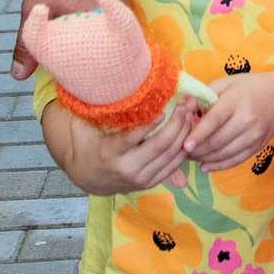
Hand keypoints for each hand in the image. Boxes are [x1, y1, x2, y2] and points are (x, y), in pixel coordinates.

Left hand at [11, 0, 110, 79]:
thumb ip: (28, 44)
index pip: (97, 61)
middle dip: (88, 56)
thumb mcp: (35, 8)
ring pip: (107, 29)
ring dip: (92, 36)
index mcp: (102, 25)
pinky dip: (97, 21)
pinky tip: (82, 18)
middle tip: (71, 62)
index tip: (71, 76)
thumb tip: (18, 75)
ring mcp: (120, 0)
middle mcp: (118, 14)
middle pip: (104, 47)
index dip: (82, 70)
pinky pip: (110, 15)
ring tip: (75, 42)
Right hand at [53, 99, 199, 194]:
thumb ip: (94, 114)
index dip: (148, 126)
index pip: (131, 140)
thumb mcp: (84, 130)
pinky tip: (187, 133)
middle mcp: (127, 168)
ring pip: (170, 156)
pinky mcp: (149, 183)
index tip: (162, 112)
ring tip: (189, 115)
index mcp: (110, 153)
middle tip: (183, 106)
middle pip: (159, 146)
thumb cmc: (87, 146)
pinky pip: (172, 167)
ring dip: (184, 134)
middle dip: (176, 125)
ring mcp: (140, 178)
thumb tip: (93, 89)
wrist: (87, 178)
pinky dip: (183, 150)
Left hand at [185, 72, 273, 170]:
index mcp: (236, 101)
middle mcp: (247, 119)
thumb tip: (183, 111)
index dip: (199, 134)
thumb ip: (203, 96)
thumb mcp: (225, 84)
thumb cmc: (247, 88)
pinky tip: (204, 166)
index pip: (215, 120)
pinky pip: (235, 160)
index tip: (185, 145)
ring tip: (190, 157)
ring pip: (224, 154)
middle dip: (197, 150)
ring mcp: (253, 135)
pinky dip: (218, 166)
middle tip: (181, 152)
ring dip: (204, 159)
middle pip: (218, 141)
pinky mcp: (257, 146)